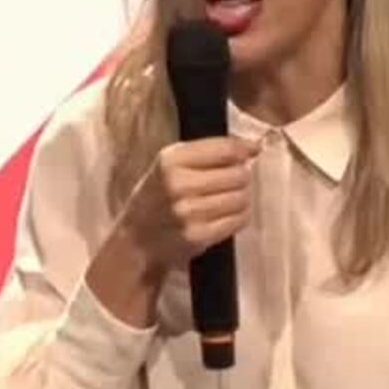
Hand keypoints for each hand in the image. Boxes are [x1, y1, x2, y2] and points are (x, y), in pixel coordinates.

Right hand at [86, 136, 258, 325]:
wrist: (136, 241)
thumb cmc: (156, 198)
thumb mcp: (169, 165)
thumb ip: (206, 152)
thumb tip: (253, 148)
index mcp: (170, 160)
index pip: (226, 149)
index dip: (245, 149)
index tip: (252, 151)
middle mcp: (178, 184)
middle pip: (238, 174)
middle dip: (242, 177)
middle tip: (232, 182)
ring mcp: (189, 212)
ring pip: (242, 197)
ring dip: (242, 198)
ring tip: (227, 200)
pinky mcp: (198, 236)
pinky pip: (239, 220)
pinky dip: (239, 216)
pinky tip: (226, 215)